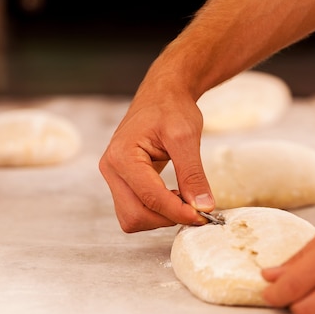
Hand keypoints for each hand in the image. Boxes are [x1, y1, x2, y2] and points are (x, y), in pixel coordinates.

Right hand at [99, 85, 215, 231]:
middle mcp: (111, 169)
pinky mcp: (121, 183)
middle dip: (167, 218)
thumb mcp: (186, 137)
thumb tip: (203, 207)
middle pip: (135, 215)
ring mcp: (114, 177)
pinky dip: (156, 212)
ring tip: (183, 199)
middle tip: (196, 209)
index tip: (203, 216)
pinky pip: (135, 210)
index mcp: (122, 156)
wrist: (162, 95)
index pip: (150, 197)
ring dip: (161, 217)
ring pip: (133, 218)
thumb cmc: (171, 108)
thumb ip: (193, 174)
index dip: (178, 212)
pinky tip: (173, 197)